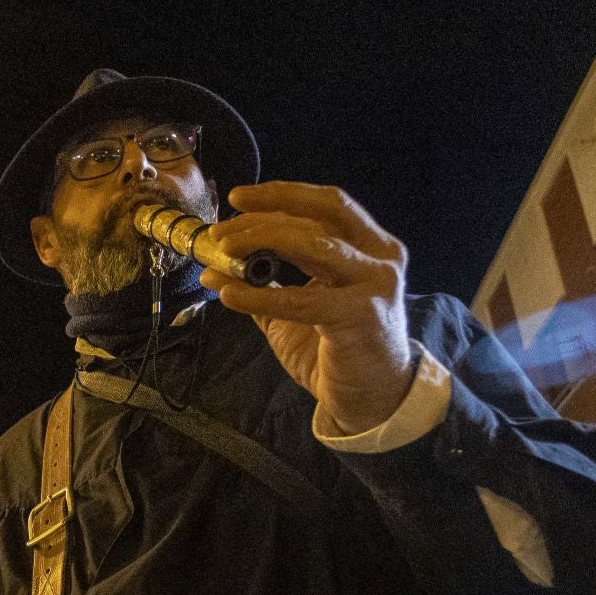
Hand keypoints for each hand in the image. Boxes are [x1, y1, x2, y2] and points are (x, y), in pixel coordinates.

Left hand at [200, 182, 415, 434]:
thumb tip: (216, 270)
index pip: (326, 205)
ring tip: (223, 252)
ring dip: (262, 241)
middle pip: (318, 218)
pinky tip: (230, 295)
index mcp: (370, 246)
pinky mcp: (361, 316)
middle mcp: (380, 257)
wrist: (372, 399)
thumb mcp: (300, 308)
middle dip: (264, 217)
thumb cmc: (338, 351)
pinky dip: (260, 296)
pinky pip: (301, 299)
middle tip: (221, 232)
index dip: (282, 195)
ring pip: (314, 245)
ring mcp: (375, 284)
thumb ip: (265, 285)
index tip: (239, 199)